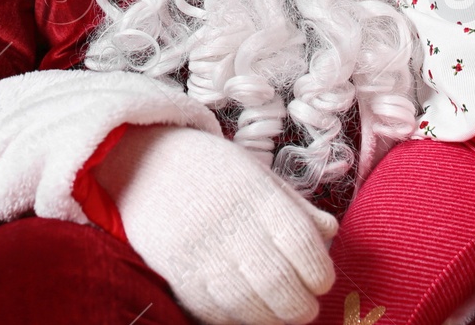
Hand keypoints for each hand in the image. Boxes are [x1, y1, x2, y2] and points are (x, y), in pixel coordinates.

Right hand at [95, 125, 337, 323]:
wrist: (145, 165)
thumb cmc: (212, 170)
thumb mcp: (259, 175)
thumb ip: (295, 206)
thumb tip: (330, 234)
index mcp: (258, 197)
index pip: (302, 245)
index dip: (320, 272)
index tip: (322, 280)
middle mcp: (233, 227)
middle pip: (280, 283)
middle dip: (301, 305)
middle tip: (306, 306)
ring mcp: (204, 253)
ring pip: (249, 305)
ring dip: (273, 318)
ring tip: (281, 315)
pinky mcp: (179, 274)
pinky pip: (214, 311)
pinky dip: (236, 320)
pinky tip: (247, 314)